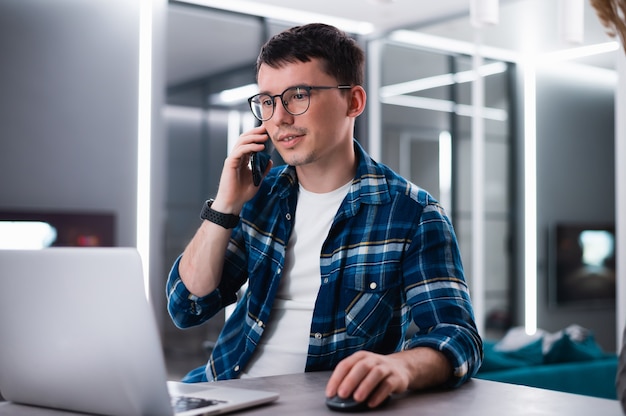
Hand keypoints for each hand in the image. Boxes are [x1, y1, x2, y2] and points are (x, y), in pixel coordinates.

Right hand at [212, 125, 271, 213]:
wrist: (233, 203)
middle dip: (255, 132)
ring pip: (241, 142)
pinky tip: (260, 147)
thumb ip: (263, 169)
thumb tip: (270, 161)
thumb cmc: (242, 193)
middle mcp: (237, 157)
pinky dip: (250, 147)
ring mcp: (232, 159)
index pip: (248, 143)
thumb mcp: (257, 179)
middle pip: (244, 138)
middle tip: (266, 129)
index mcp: (242, 160)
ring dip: (253, 137)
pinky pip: (239, 151)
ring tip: (265, 137)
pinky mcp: (230, 163)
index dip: (256, 135)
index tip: (267, 132)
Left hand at [325, 348, 451, 407]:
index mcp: (360, 356)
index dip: (336, 378)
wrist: (401, 367)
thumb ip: (350, 378)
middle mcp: (373, 359)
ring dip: (365, 386)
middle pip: (361, 367)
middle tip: (342, 394)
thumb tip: (336, 394)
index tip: (330, 392)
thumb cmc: (375, 370)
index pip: (345, 365)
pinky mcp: (396, 377)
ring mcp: (385, 367)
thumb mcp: (362, 369)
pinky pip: (388, 385)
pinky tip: (372, 403)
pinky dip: (379, 394)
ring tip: (357, 398)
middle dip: (350, 380)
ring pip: (375, 374)